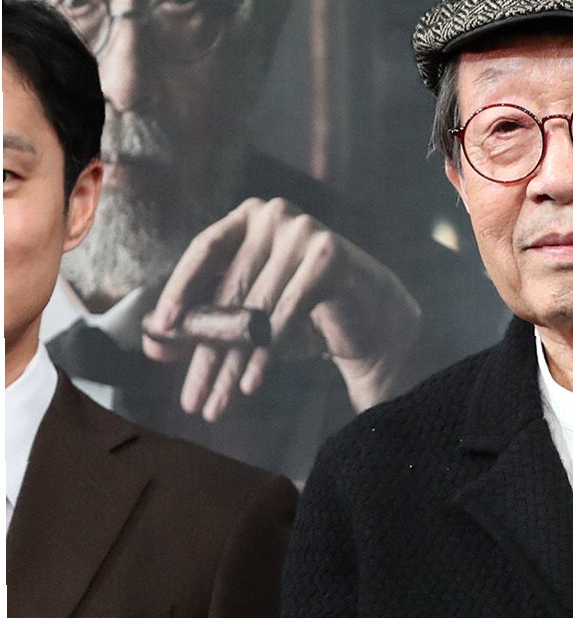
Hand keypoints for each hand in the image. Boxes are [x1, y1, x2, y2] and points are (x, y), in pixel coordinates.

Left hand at [143, 196, 421, 421]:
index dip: (179, 291)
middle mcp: (274, 216)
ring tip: (219, 402)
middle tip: (192, 397)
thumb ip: (204, 326)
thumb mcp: (250, 318)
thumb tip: (153, 345)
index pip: (204, 250)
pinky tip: (250, 384)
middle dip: (208, 351)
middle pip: (229, 290)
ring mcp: (303, 232)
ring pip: (255, 309)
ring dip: (233, 363)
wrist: (374, 319)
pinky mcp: (328, 257)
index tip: (162, 329)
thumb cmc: (307, 314)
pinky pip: (285, 315)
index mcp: (249, 216)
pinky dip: (265, 355)